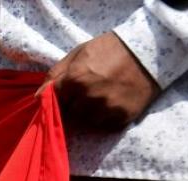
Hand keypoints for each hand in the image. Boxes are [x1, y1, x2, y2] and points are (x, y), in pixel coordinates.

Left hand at [42, 32, 160, 132]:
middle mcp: (88, 98)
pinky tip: (112, 102)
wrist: (149, 51)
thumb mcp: (79, 53)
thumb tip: (38, 95)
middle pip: (68, 112)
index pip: (51, 100)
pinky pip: (103, 125)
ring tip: (101, 95)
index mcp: (74, 80)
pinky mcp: (120, 118)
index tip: (62, 94)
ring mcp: (105, 109)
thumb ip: (56, 74)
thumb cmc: (110, 48)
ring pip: (85, 121)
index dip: (56, 97)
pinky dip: (104, 117)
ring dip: (88, 112)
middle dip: (73, 103)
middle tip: (88, 90)